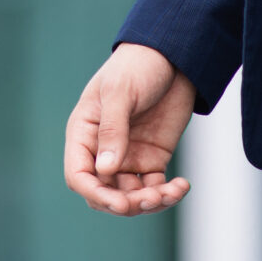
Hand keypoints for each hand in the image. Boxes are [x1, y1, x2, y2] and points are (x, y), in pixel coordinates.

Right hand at [63, 43, 198, 215]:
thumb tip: (104, 170)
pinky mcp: (152, 159)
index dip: (95, 194)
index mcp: (84, 133)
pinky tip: (182, 185)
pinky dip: (168, 193)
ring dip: (149, 202)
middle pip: (104, 193)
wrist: (173, 57)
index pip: (78, 175)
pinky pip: (155, 188)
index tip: (120, 203)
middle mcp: (103, 150)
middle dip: (126, 203)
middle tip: (151, 198)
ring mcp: (128, 157)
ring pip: (131, 196)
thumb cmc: (137, 66)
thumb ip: (112, 129)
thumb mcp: (120, 92)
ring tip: (171, 191)